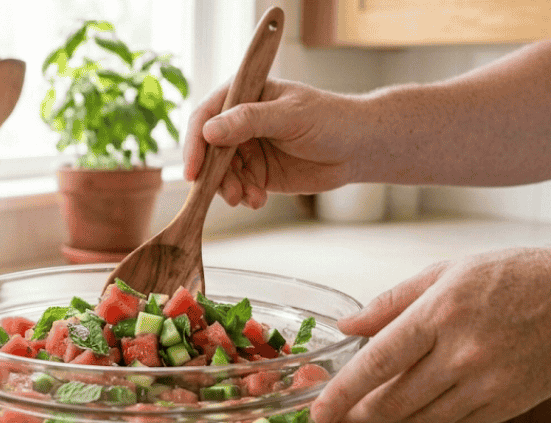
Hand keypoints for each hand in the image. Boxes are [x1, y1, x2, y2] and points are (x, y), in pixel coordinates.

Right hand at [182, 79, 362, 207]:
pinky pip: (238, 187)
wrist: (358, 148)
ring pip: (221, 173)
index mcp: (244, 95)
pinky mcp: (257, 173)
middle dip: (214, 175)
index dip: (195, 143)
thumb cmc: (330, 119)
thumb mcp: (290, 116)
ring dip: (229, 189)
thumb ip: (250, 121)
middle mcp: (239, 122)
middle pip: (208, 150)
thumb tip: (209, 131)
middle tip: (229, 193)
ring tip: (248, 198)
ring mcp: (247, 149)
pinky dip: (243, 197)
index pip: (206, 116)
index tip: (193, 170)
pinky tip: (258, 200)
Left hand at [311, 245, 550, 422]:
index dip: (343, 393)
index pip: (378, 362)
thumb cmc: (510, 276)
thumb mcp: (446, 272)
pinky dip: (431, 420)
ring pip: (422, 420)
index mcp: (440, 313)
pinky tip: (423, 406)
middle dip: (358, 419)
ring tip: (373, 417)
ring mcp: (488, 383)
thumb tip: (347, 326)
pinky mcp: (508, 405)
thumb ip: (391, 302)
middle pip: (394, 402)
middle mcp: (463, 352)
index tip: (320, 412)